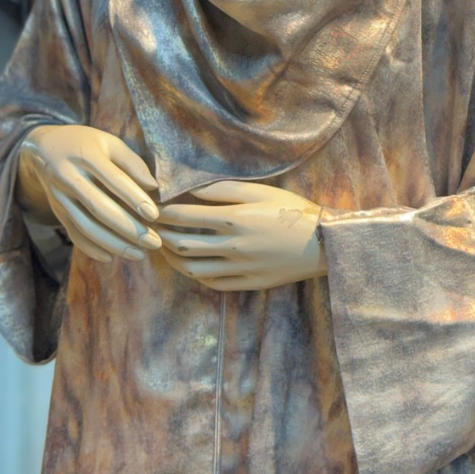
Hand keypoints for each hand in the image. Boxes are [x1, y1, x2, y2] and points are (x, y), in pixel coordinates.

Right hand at [16, 124, 161, 263]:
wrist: (43, 149)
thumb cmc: (85, 143)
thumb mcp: (109, 142)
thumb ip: (132, 162)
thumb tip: (153, 187)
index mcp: (87, 155)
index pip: (114, 180)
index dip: (135, 198)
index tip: (155, 215)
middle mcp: (70, 177)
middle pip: (100, 208)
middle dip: (128, 228)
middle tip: (154, 242)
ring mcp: (60, 197)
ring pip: (86, 226)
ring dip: (113, 243)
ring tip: (139, 254)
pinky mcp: (57, 211)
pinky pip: (73, 233)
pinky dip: (91, 248)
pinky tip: (111, 257)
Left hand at [155, 181, 325, 291]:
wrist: (322, 242)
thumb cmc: (292, 209)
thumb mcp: (260, 191)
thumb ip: (223, 190)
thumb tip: (192, 191)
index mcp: (234, 219)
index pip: (185, 216)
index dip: (164, 212)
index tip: (154, 207)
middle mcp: (232, 246)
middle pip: (182, 245)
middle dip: (161, 236)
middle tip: (152, 229)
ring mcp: (239, 268)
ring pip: (192, 269)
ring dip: (173, 259)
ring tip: (165, 249)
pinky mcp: (247, 284)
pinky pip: (212, 283)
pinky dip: (195, 274)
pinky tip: (191, 265)